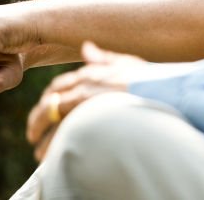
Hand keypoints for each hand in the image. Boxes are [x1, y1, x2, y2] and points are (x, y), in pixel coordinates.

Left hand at [26, 42, 144, 160]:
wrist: (169, 92)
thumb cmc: (153, 79)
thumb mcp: (128, 63)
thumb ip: (105, 58)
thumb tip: (86, 47)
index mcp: (93, 71)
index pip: (61, 84)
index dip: (49, 98)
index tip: (45, 111)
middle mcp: (86, 82)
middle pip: (51, 100)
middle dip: (38, 119)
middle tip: (33, 134)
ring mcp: (87, 99)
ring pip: (53, 117)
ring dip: (43, 135)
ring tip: (40, 152)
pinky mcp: (90, 116)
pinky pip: (63, 133)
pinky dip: (53, 146)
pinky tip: (50, 157)